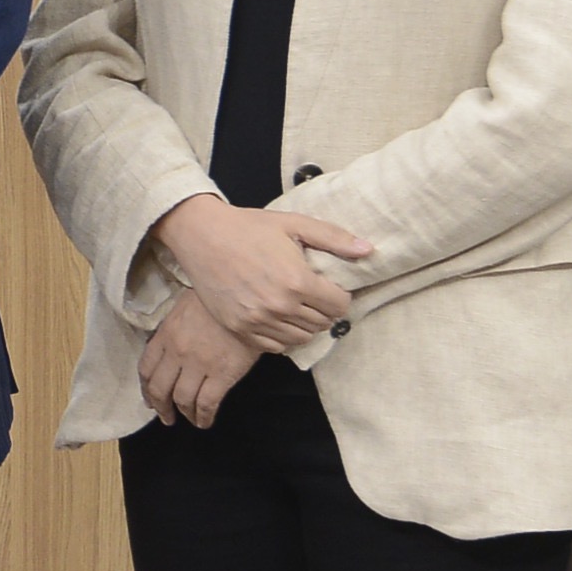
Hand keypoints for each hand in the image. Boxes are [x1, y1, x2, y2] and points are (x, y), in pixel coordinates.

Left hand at [138, 288, 262, 429]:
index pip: (146, 367)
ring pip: (182, 399)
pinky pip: (206, 403)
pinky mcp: (222, 375)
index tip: (149, 399)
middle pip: (159, 388)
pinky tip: (205, 421)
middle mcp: (177, 352)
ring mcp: (199, 365)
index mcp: (166, 333)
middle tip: (166, 417)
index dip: (145, 388)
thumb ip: (173, 328)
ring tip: (189, 419)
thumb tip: (169, 345)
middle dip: (160, 407)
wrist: (247, 300)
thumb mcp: (185, 305)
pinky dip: (203, 417)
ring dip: (183, 414)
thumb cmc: (216, 298)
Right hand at [152, 195, 372, 353]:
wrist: (203, 236)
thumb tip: (368, 250)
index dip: (340, 296)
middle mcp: (280, 306)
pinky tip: (279, 317)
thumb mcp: (294, 224)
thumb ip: (334, 238)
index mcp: (298, 281)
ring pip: (301, 338)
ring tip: (298, 306)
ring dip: (306, 325)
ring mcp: (258, 320)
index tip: (331, 287)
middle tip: (314, 295)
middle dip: (324, 310)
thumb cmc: (249, 227)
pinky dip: (284, 336)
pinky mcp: (240, 328)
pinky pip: (275, 346)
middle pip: (322, 324)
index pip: (339, 306)